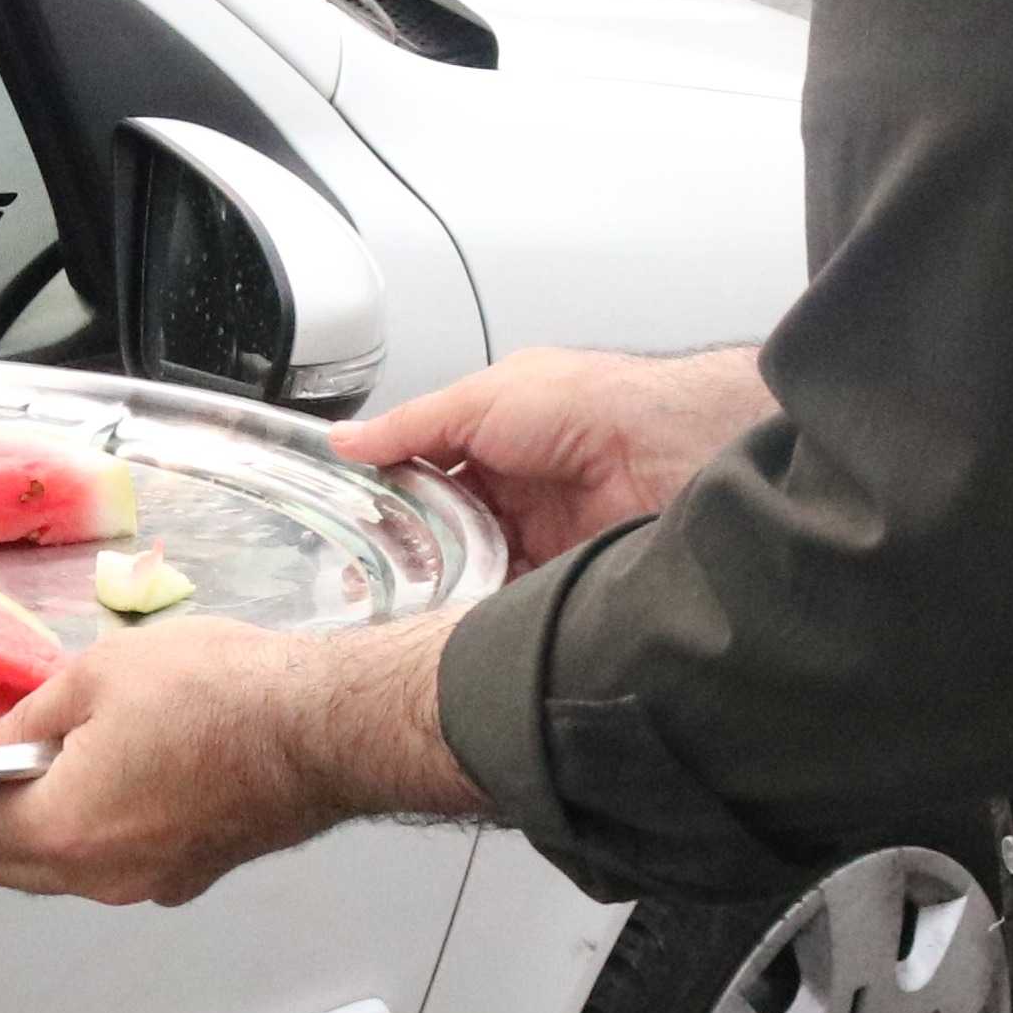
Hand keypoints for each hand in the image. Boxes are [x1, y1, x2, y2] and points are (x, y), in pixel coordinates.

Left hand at [0, 614, 476, 905]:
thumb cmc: (217, 694)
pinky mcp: (191, 874)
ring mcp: (150, 883)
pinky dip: (91, 830)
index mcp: (61, 830)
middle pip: (6, 862)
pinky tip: (105, 776)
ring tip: (38, 761)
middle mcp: (99, 877)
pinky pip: (115, 863)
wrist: (323, 727)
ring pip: (63, 869)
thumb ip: (24, 721)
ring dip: (36, 827)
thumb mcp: (95, 676)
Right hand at [333, 344, 772, 572]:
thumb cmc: (586, 404)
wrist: (666, 450)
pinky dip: (480, 604)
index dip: (388, 493)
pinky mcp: (561, 570)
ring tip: (401, 600)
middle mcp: (516, 483)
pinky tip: (452, 613)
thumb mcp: (480, 398)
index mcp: (493, 432)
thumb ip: (411, 426)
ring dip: (441, 579)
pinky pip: (508, 592)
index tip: (350, 523)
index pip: (425, 468)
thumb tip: (346, 440)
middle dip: (409, 548)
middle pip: (444, 523)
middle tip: (367, 575)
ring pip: (472, 562)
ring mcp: (539, 529)